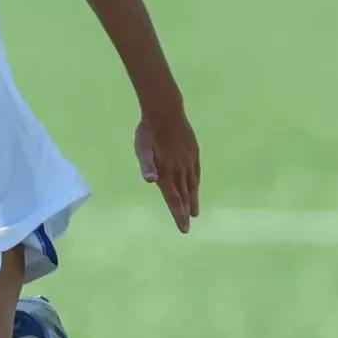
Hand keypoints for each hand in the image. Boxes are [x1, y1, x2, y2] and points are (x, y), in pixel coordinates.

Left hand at [135, 112, 200, 233]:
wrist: (166, 110)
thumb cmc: (148, 130)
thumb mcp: (142, 148)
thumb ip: (147, 165)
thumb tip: (150, 181)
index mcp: (166, 171)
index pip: (173, 198)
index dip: (178, 214)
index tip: (184, 228)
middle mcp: (179, 169)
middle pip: (184, 195)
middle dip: (185, 212)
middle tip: (187, 227)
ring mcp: (188, 160)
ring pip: (191, 185)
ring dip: (192, 200)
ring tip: (195, 212)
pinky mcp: (193, 152)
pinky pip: (196, 172)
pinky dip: (195, 183)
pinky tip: (196, 187)